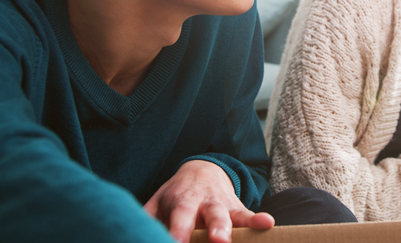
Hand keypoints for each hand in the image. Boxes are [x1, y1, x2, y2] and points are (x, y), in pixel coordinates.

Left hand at [144, 160, 273, 242]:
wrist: (205, 169)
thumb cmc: (176, 194)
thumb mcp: (158, 202)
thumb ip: (145, 218)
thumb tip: (128, 233)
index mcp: (181, 201)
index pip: (179, 219)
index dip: (177, 233)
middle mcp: (203, 202)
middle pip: (208, 216)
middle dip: (212, 230)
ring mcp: (222, 205)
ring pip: (229, 216)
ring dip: (233, 227)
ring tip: (229, 239)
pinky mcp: (238, 209)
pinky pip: (248, 215)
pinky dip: (258, 220)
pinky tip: (268, 224)